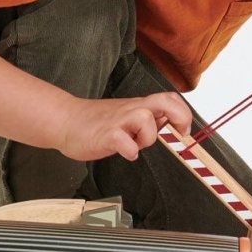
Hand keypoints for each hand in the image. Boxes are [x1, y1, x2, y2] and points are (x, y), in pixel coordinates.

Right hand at [57, 92, 192, 161]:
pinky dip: (129, 150)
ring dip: (148, 137)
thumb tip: (167, 120)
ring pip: (146, 120)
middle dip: (180, 115)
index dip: (183, 112)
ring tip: (136, 144)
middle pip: (164, 101)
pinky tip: (125, 153)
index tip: (185, 130)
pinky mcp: (106, 135)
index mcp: (139, 106)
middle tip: (181, 133)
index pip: (169, 98)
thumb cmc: (97, 121)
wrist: (67, 121)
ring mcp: (118, 121)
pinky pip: (124, 142)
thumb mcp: (127, 115)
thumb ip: (147, 118)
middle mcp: (132, 109)